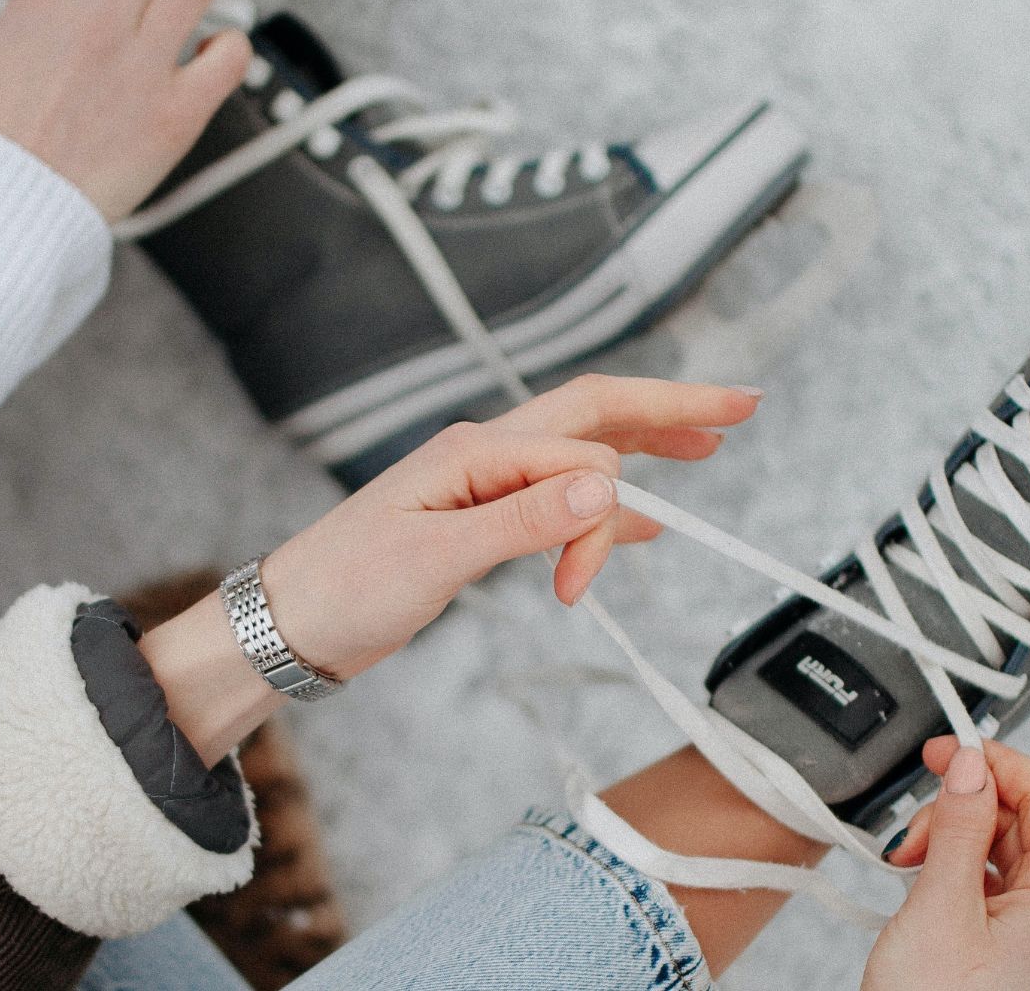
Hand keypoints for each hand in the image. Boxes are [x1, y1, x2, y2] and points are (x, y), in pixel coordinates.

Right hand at [0, 0, 251, 220]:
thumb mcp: (1, 43)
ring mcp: (143, 68)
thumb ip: (47, 0)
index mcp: (48, 4)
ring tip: (184, 10)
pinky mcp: (179, 113)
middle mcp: (99, 26)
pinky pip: (232, 54)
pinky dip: (229, 47)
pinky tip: (211, 54)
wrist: (16, 201)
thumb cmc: (4, 138)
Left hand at [261, 375, 763, 678]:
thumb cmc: (344, 588)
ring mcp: (484, 483)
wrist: (287, 623)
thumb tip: (607, 485)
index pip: (581, 449)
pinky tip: (642, 522)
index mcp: (476, 451)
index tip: (601, 569)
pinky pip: (560, 493)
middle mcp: (485, 454)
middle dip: (669, 409)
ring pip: (582, 452)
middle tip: (742, 407)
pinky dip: (607, 505)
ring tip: (707, 452)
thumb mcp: (436, 558)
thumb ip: (523, 520)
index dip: (609, 508)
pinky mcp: (480, 517)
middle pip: (595, 414)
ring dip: (640, 459)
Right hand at [861, 738, 1029, 990]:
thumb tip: (974, 764)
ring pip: (1000, 847)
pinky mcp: (1000, 945)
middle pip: (1023, 818)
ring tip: (905, 859)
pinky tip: (914, 877)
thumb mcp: (940, 906)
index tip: (949, 752)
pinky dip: (948, 865)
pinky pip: (985, 881)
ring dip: (951, 835)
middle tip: (914, 821)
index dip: (1000, 762)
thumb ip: (961, 827)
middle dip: (964, 805)